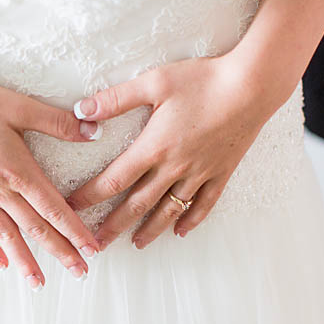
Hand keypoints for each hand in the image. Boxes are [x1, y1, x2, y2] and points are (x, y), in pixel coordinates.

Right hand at [0, 79, 102, 287]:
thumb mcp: (17, 105)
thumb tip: (92, 130)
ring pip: (6, 236)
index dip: (74, 231)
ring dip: (25, 260)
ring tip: (39, 283)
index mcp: (19, 171)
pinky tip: (0, 263)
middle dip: (60, 252)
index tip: (91, 249)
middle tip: (79, 273)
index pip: (54, 208)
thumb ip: (55, 121)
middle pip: (35, 228)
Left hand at [66, 56, 277, 248]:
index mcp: (154, 147)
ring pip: (169, 210)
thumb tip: (80, 110)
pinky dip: (191, 220)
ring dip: (150, 230)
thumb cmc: (203, 80)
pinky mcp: (221, 172)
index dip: (90, 196)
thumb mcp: (154, 82)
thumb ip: (116, 99)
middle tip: (96, 244)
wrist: (252, 86)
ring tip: (135, 244)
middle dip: (113, 226)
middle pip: (137, 204)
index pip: (113, 180)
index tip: (72, 210)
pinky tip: (181, 232)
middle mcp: (174, 168)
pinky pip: (204, 204)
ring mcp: (199, 173)